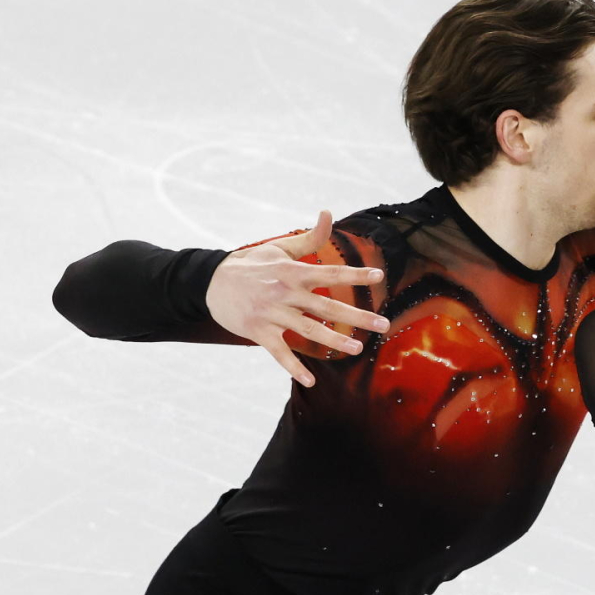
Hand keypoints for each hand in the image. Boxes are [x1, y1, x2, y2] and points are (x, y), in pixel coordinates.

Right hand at [204, 211, 388, 387]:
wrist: (210, 282)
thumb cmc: (251, 265)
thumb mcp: (278, 248)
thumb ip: (309, 238)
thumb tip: (329, 213)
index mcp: (293, 272)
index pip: (330, 272)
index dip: (355, 275)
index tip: (379, 278)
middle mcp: (285, 292)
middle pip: (327, 306)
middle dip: (357, 316)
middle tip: (384, 325)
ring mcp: (272, 313)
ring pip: (308, 330)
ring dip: (334, 341)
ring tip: (358, 349)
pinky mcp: (259, 331)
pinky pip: (279, 353)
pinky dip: (293, 367)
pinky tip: (310, 381)